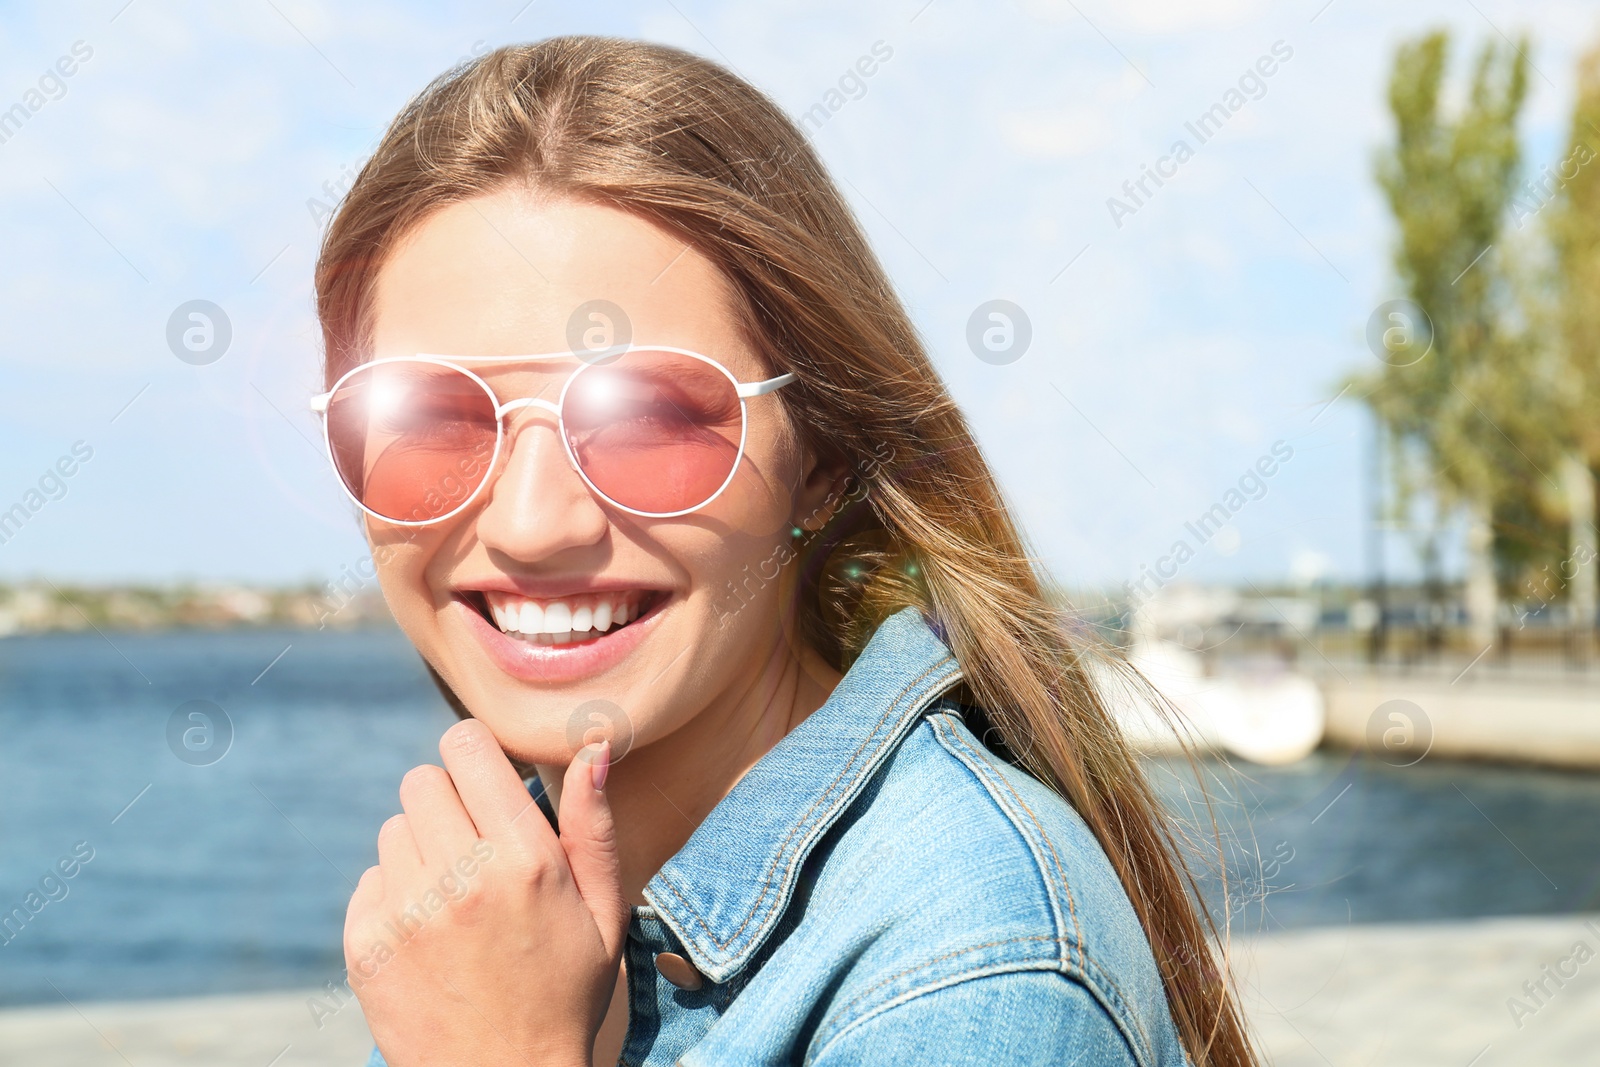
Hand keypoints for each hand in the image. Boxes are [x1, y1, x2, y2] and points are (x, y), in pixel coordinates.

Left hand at [345, 719, 626, 1066]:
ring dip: (422, 849)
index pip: (466, 746)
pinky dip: (395, 894)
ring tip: (456, 898)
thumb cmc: (565, 993)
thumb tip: (592, 748)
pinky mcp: (366, 944)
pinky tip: (429, 932)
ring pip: (394, 828)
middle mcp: (460, 878)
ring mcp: (406, 912)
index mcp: (525, 860)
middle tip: (476, 848)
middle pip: (423, 780)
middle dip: (450, 802)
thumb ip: (594, 826)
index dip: (476, 756)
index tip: (489, 783)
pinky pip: (370, 878)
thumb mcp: (604, 912)